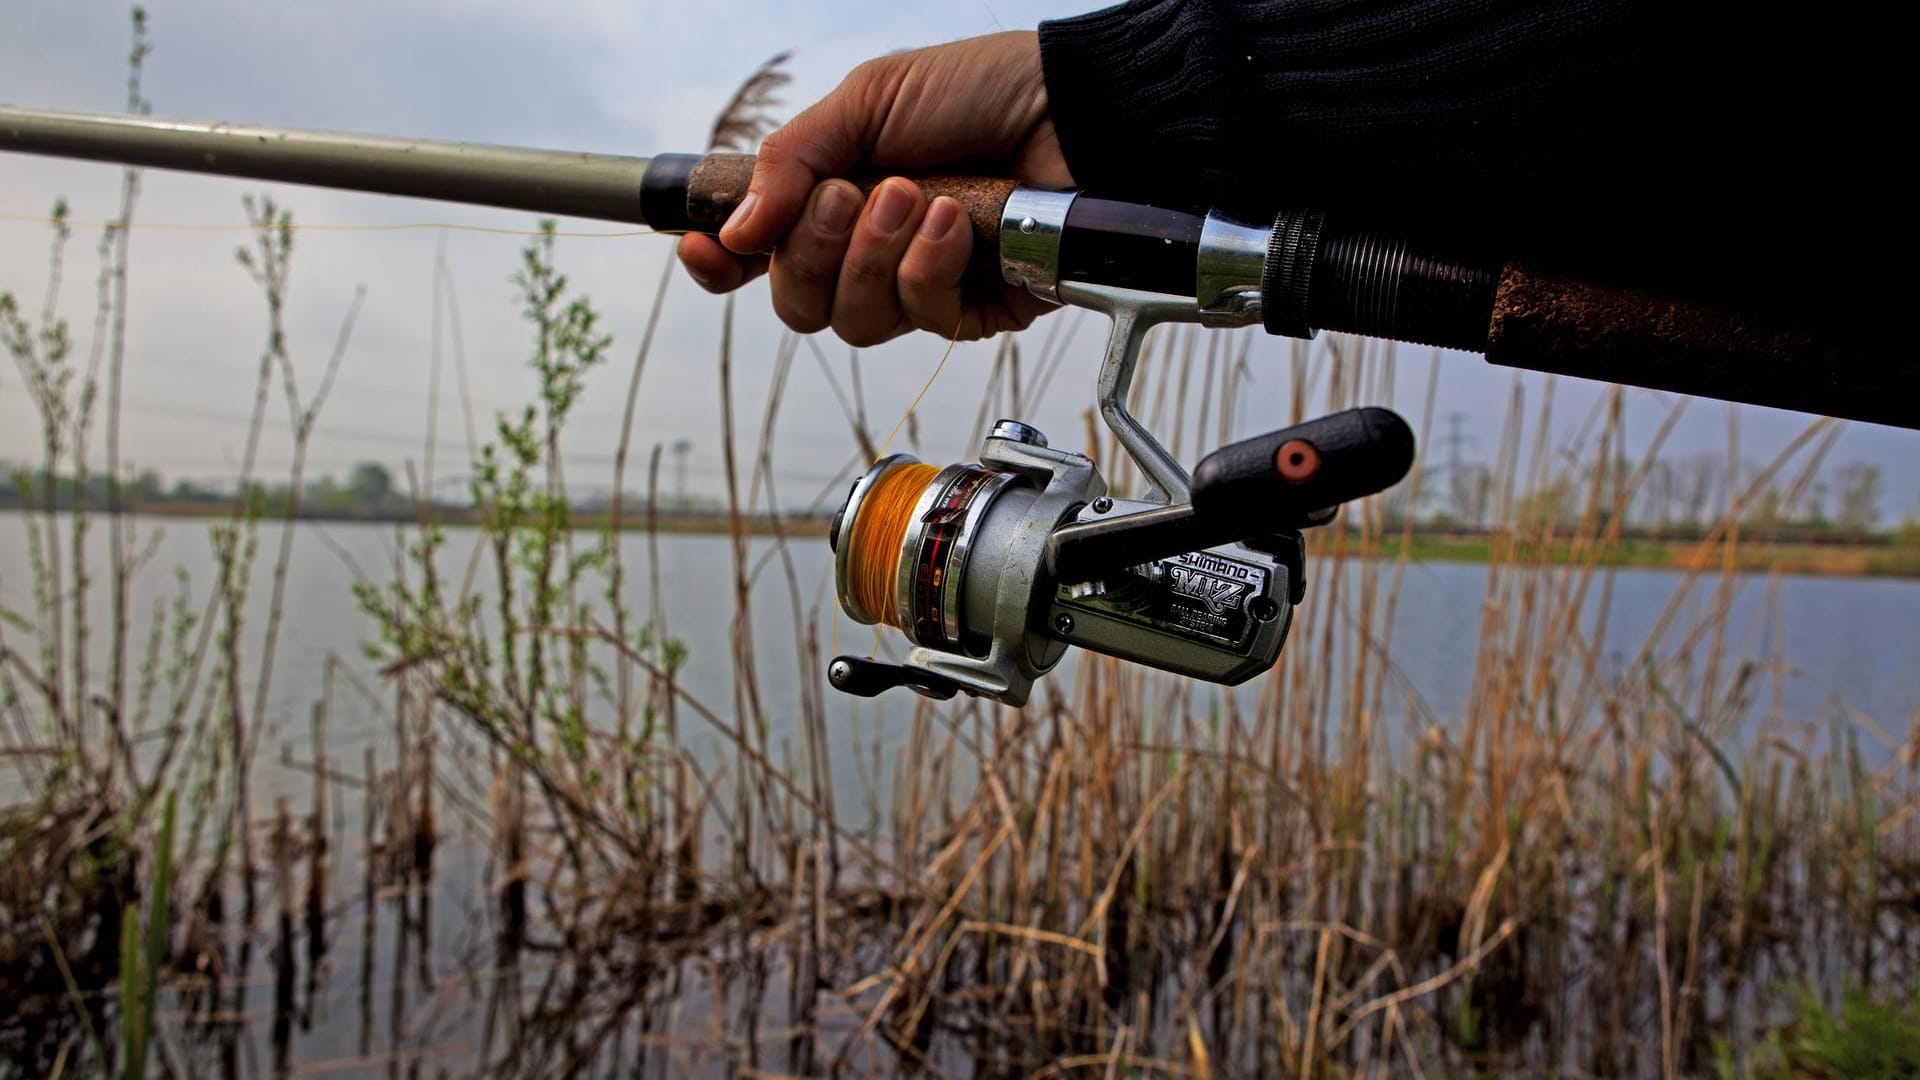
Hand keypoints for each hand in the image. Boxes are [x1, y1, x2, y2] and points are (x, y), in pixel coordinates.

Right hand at [676, 31, 1072, 345]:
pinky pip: (922, 319)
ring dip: (875, 255)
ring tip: (915, 195)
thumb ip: (792, 161)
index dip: (723, 262)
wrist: (1075, 109)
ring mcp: (920, 285)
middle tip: (850, 196)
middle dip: (810, 252)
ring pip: (855, 321)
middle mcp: (870, 251)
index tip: (706, 248)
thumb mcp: (869, 100)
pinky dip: (929, 267)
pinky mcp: (973, 310)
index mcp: (834, 198)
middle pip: (798, 303)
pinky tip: (955, 222)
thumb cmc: (981, 92)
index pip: (759, 255)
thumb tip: (733, 231)